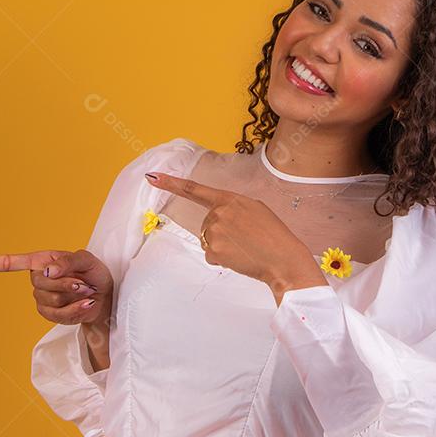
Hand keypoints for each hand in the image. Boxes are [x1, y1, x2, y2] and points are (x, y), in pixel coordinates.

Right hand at [0, 249, 113, 326]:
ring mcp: (42, 298)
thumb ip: (67, 262)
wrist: (106, 297)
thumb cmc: (95, 274)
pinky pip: (57, 315)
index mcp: (42, 260)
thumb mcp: (87, 261)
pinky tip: (85, 304)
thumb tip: (46, 271)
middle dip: (66, 283)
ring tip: (86, 292)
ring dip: (73, 297)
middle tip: (84, 282)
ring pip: (49, 300)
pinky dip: (75, 310)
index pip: (10, 263)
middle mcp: (38, 278)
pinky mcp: (50, 314)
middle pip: (40, 283)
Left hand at [145, 172, 321, 292]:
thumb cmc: (273, 234)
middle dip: (221, 231)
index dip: (171, 183)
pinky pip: (211, 255)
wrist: (283, 259)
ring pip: (209, 240)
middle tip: (245, 238)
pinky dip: (223, 258)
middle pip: (207, 223)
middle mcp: (218, 213)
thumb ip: (233, 207)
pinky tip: (240, 257)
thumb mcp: (256, 209)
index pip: (194, 189)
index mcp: (229, 199)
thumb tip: (217, 217)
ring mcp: (213, 233)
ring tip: (245, 247)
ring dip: (223, 246)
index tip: (152, 177)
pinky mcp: (212, 252)